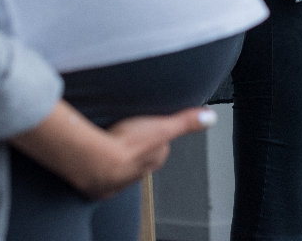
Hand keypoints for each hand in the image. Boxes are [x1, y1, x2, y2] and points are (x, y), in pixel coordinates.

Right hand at [11, 101, 215, 199]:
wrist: (94, 161)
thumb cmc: (127, 144)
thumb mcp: (163, 126)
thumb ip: (186, 121)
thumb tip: (210, 117)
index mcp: (154, 159)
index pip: (160, 147)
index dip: (156, 133)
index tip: (150, 124)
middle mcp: (137, 174)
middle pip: (140, 157)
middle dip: (135, 144)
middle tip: (127, 128)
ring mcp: (116, 181)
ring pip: (120, 166)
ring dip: (115, 153)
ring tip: (109, 137)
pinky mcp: (95, 184)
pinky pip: (98, 172)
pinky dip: (96, 163)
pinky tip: (92, 150)